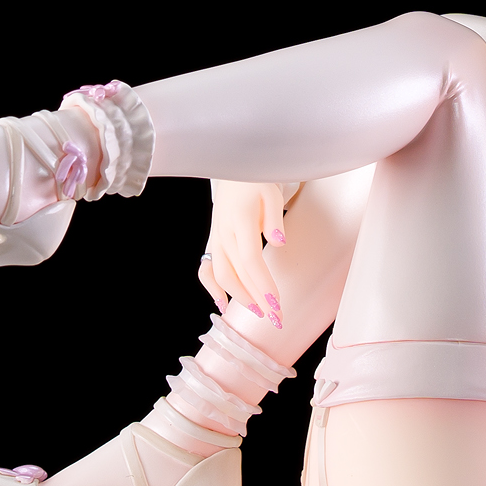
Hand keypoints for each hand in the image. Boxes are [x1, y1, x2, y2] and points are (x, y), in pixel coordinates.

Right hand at [199, 181, 288, 327]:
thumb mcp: (270, 191)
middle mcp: (224, 233)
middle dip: (256, 298)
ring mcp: (216, 238)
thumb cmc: (255, 179)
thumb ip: (274, 217)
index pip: (250, 260)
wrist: (233, 168)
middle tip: (275, 317)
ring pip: (222, 275)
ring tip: (258, 312)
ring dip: (239, 297)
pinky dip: (212, 288)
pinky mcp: (213, 241)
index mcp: (239, 221)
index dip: (262, 284)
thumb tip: (278, 241)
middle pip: (237, 274)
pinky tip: (223, 304)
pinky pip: (207, 269)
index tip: (276, 304)